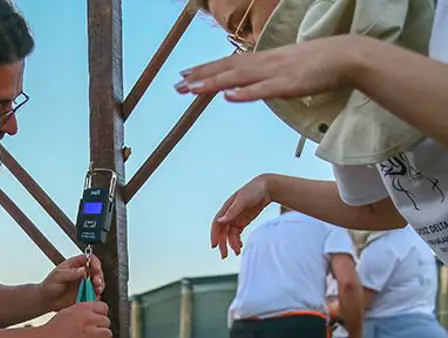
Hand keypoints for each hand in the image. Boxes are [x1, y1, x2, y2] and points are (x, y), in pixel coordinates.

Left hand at [39, 253, 104, 311]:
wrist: (45, 300)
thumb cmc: (48, 286)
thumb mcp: (57, 276)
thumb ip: (70, 273)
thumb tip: (84, 270)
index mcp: (74, 265)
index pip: (88, 259)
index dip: (94, 262)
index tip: (96, 268)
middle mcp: (81, 273)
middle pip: (96, 271)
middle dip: (99, 275)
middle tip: (97, 281)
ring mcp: (84, 284)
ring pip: (97, 282)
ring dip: (100, 285)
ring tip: (97, 289)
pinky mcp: (84, 294)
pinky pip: (94, 294)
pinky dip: (96, 295)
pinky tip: (94, 296)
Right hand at [42, 300, 111, 337]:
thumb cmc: (53, 329)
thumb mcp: (68, 312)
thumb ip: (82, 312)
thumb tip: (93, 315)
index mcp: (83, 308)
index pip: (104, 308)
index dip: (100, 316)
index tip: (95, 321)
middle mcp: (89, 318)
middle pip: (107, 322)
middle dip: (100, 328)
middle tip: (92, 334)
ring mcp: (91, 332)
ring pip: (108, 334)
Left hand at [175, 35, 361, 103]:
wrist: (347, 56)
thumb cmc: (320, 65)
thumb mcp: (287, 71)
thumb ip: (268, 78)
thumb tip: (252, 86)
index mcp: (264, 61)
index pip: (229, 64)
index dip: (207, 70)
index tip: (186, 76)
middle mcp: (265, 64)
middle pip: (227, 70)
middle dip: (201, 77)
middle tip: (177, 85)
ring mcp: (275, 73)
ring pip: (239, 77)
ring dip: (214, 83)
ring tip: (192, 89)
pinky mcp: (288, 84)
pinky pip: (263, 89)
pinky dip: (245, 93)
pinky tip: (228, 96)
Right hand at [211, 175, 271, 258]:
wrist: (267, 187)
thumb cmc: (254, 190)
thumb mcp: (243, 200)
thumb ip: (232, 211)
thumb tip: (221, 221)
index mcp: (226, 209)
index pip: (217, 224)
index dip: (214, 235)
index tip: (214, 246)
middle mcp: (229, 215)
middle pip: (222, 232)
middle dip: (222, 244)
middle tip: (224, 256)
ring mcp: (236, 218)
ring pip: (230, 235)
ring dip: (232, 244)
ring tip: (237, 252)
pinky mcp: (243, 221)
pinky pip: (237, 234)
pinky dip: (237, 241)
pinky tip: (240, 247)